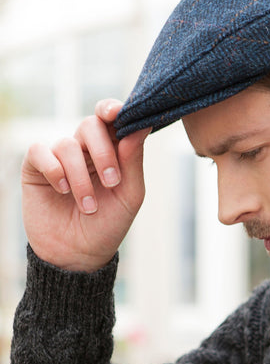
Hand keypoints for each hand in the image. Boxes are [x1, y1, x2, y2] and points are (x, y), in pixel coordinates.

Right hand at [21, 99, 150, 271]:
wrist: (79, 254)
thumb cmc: (109, 223)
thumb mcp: (130, 194)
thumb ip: (133, 159)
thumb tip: (141, 126)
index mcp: (112, 150)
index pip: (111, 118)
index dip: (113, 109)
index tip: (117, 113)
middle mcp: (86, 148)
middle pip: (91, 125)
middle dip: (103, 152)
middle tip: (112, 181)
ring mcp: (61, 157)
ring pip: (68, 144)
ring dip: (81, 177)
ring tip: (89, 206)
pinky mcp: (36, 168)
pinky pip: (40, 151)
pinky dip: (54, 170)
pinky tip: (62, 190)